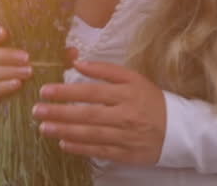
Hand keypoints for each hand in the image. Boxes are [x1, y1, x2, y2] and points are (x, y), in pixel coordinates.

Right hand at [0, 25, 77, 117]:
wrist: (21, 112)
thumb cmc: (30, 82)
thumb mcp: (43, 67)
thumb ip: (56, 58)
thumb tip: (73, 51)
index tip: (5, 33)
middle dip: (7, 55)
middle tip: (27, 58)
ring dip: (8, 71)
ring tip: (28, 72)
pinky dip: (3, 86)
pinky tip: (17, 85)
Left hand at [32, 59, 166, 165]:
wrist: (178, 129)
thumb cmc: (151, 100)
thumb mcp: (134, 78)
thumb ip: (106, 70)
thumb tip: (79, 63)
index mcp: (127, 93)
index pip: (92, 91)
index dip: (67, 91)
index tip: (45, 91)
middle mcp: (125, 115)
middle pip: (87, 114)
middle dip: (60, 112)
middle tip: (37, 111)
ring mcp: (125, 136)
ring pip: (90, 134)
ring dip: (64, 130)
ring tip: (44, 127)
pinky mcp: (126, 154)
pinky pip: (99, 151)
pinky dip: (80, 148)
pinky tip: (63, 143)